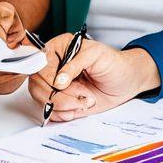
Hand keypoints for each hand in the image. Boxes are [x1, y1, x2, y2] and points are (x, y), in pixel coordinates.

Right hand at [27, 36, 160, 121]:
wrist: (126, 81)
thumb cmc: (113, 63)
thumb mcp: (96, 55)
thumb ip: (75, 64)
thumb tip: (58, 80)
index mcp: (58, 49)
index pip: (39, 63)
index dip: (47, 76)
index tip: (61, 84)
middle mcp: (54, 67)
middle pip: (37, 84)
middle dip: (58, 95)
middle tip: (81, 95)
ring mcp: (56, 85)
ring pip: (42, 99)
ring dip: (63, 105)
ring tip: (84, 100)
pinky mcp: (61, 101)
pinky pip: (51, 111)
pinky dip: (63, 114)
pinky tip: (79, 108)